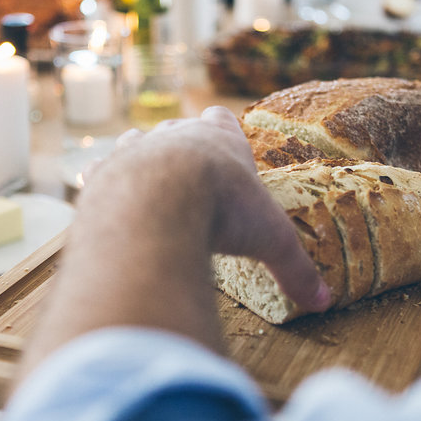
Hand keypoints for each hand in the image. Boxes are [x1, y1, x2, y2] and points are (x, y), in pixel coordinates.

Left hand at [101, 108, 330, 312]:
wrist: (155, 204)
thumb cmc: (223, 210)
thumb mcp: (271, 242)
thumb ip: (295, 270)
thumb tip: (322, 301)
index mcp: (218, 141)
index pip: (221, 119)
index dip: (223, 132)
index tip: (226, 149)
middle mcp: (174, 137)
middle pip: (177, 129)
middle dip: (181, 148)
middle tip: (188, 177)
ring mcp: (133, 151)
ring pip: (134, 141)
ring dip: (140, 158)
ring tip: (148, 184)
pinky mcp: (101, 175)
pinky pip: (98, 171)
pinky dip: (103, 183)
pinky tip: (108, 199)